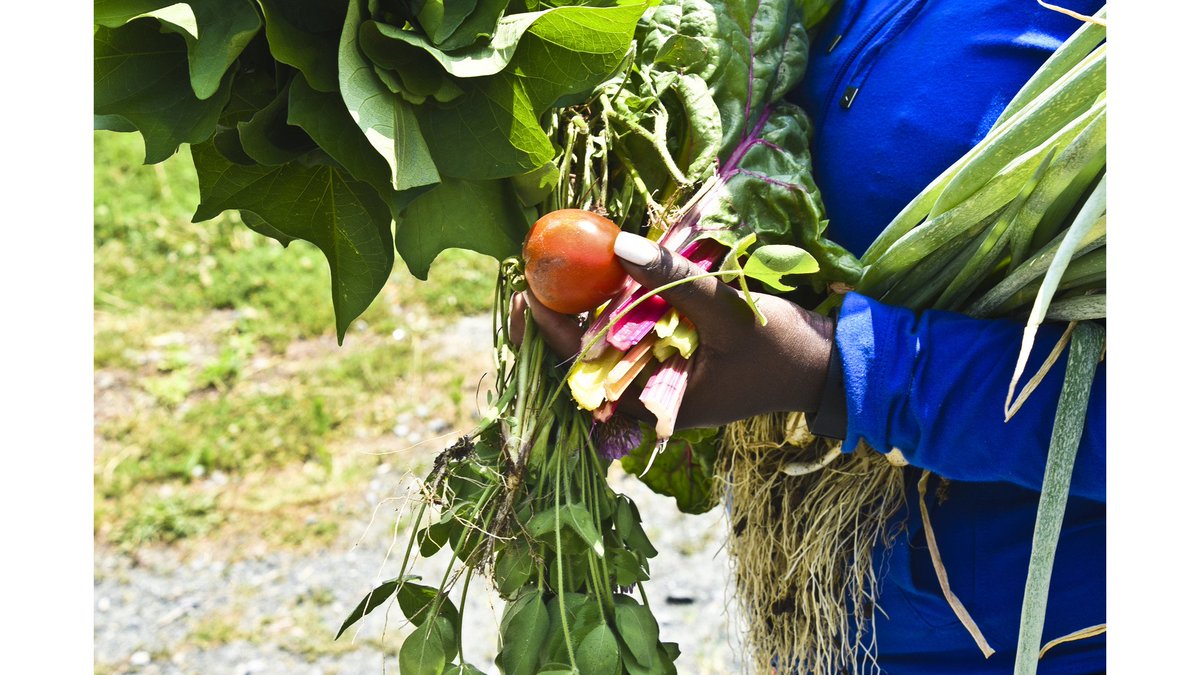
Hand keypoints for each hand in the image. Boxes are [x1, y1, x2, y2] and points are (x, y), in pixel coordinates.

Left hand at [515, 232, 834, 429]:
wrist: (824, 369)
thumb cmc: (780, 350)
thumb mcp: (727, 311)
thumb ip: (673, 279)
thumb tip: (617, 244)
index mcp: (653, 405)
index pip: (582, 368)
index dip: (550, 330)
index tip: (528, 292)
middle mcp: (648, 401)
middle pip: (581, 362)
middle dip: (553, 321)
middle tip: (528, 278)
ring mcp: (658, 384)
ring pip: (602, 352)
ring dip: (578, 316)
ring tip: (553, 275)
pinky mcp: (670, 367)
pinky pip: (628, 343)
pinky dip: (611, 315)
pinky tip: (598, 284)